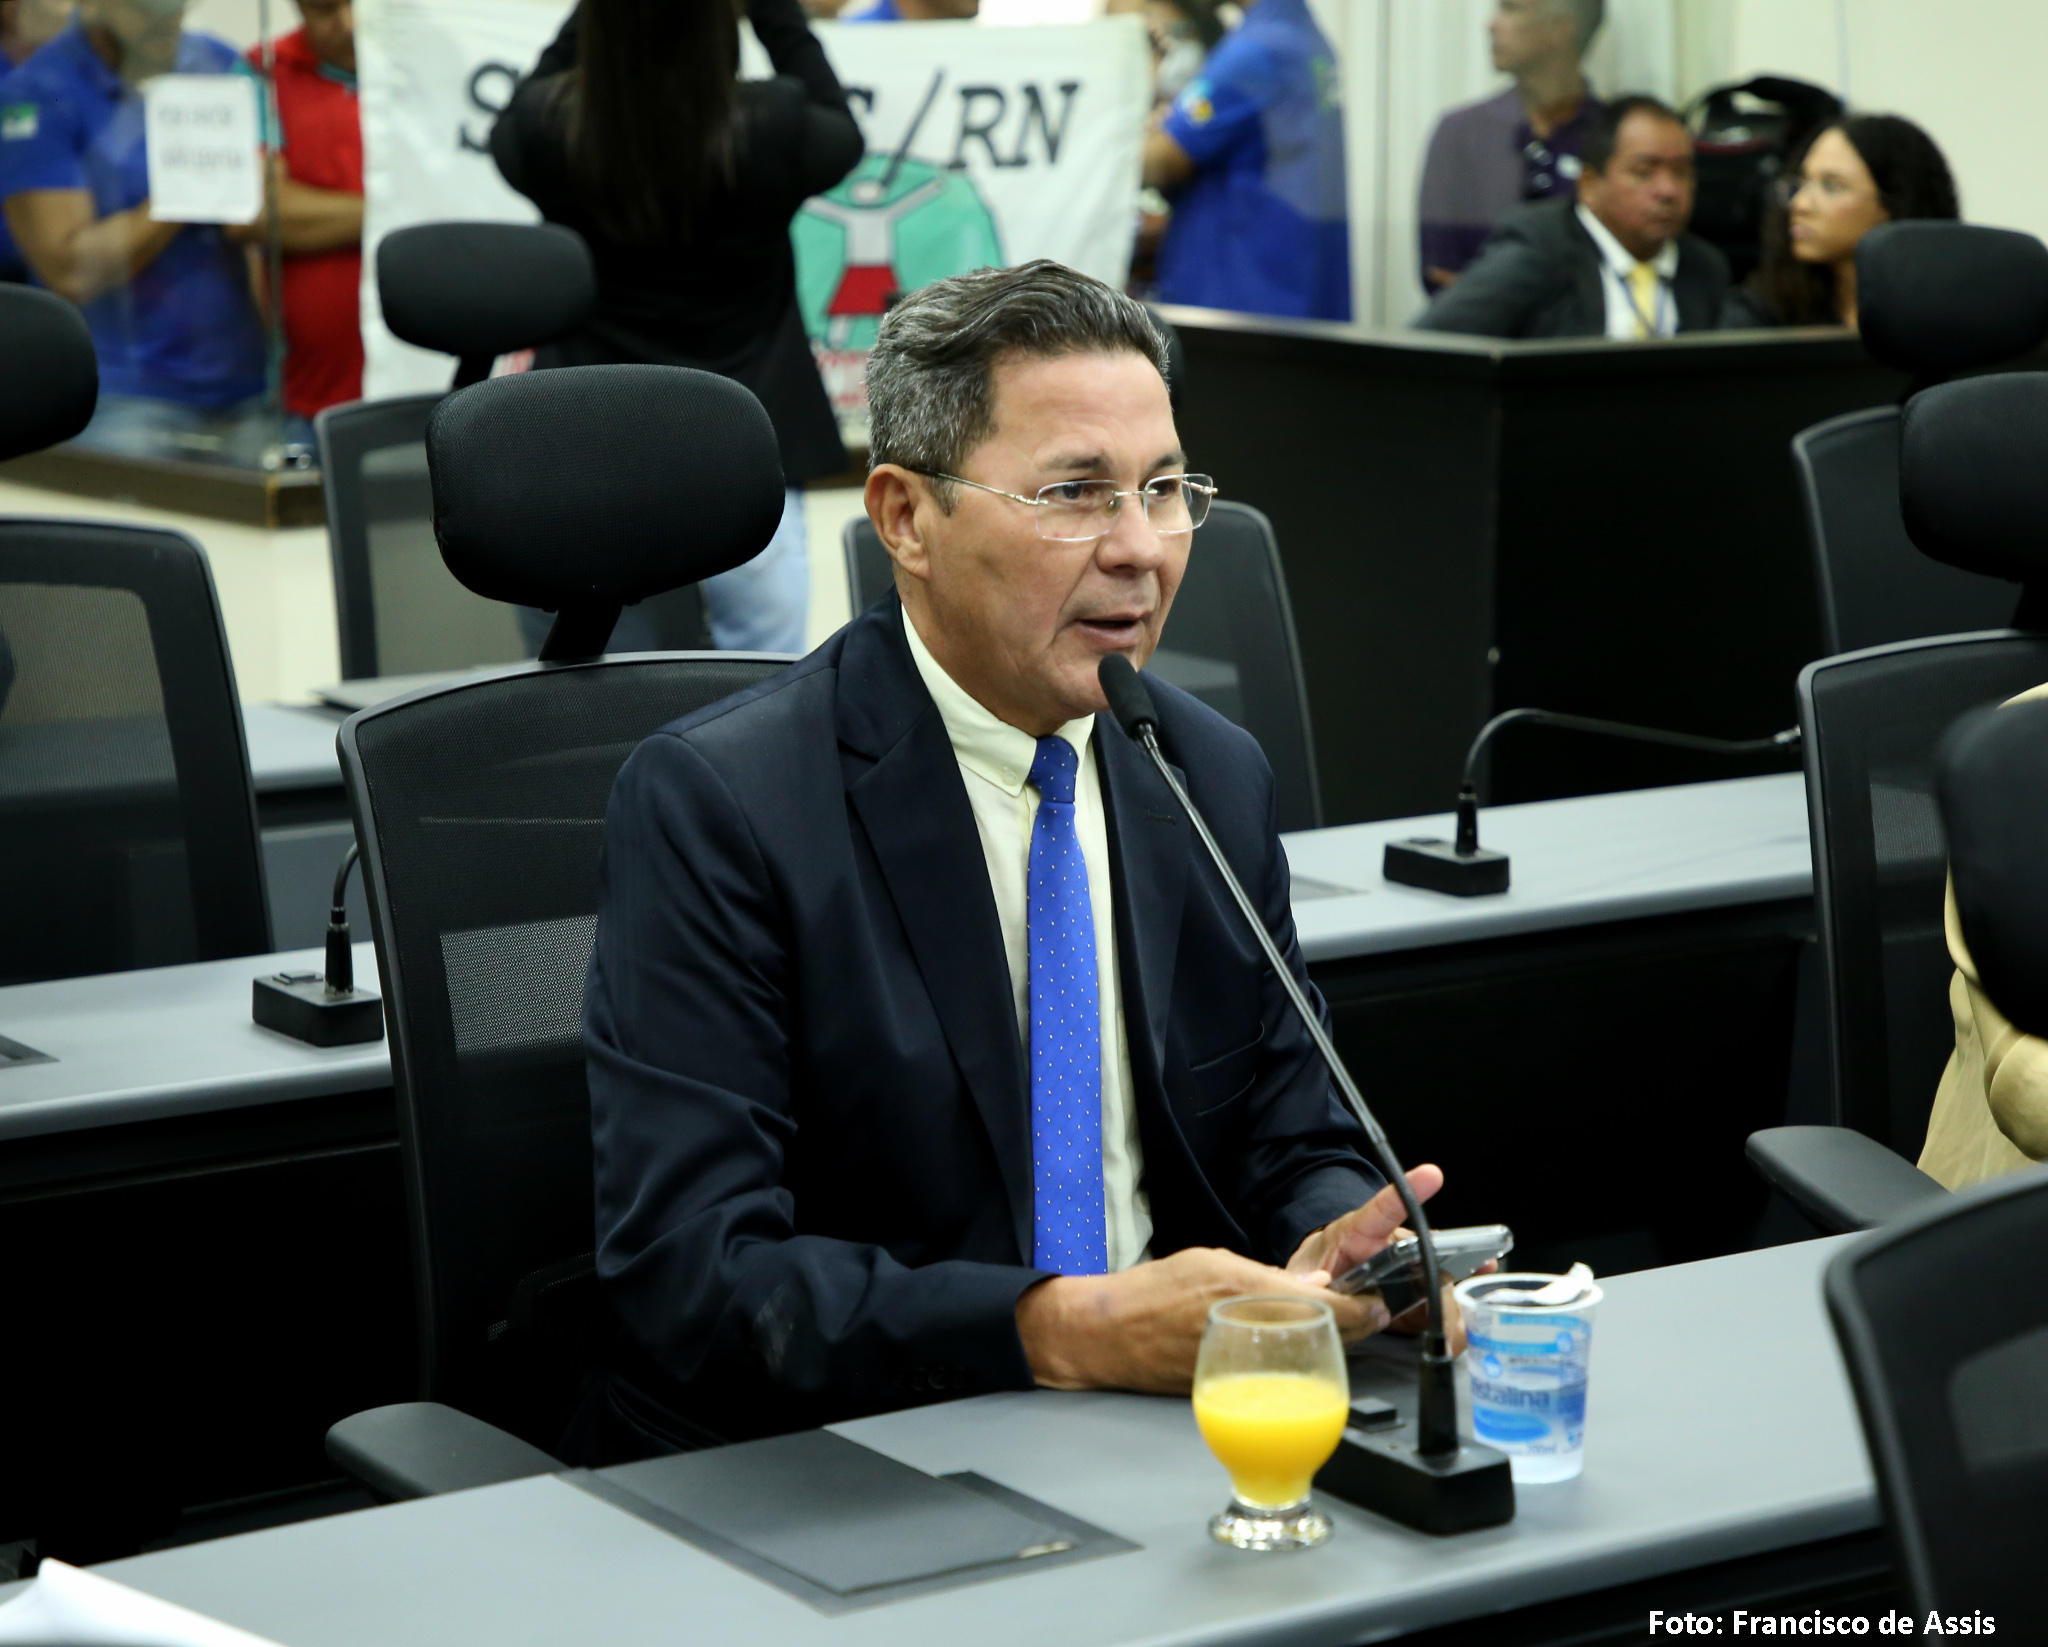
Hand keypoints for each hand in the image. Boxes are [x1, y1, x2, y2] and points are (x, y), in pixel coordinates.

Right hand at [1015, 1247, 1389, 1395]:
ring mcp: (1244, 1369)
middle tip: (1369, 1317)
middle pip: (1329, 1342)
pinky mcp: (1233, 1392)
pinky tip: (1294, 1353)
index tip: (1381, 1304)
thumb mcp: (1212, 1262)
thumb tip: (1315, 1290)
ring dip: (1328, 1349)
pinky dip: (1294, 1365)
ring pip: (1307, 1361)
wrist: (1105, 1337)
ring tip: (1338, 1332)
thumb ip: (1267, 1277)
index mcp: (1249, 1293)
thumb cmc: (1151, 1294)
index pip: (1331, 1311)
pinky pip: (1279, 1378)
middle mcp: (1251, 1334)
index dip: (1366, 1311)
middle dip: (1356, 1331)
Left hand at [1285, 1166, 1473, 1353]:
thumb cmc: (1317, 1269)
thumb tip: (1316, 1284)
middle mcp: (1392, 1246)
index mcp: (1359, 1231)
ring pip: (1438, 1282)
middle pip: (1425, 1254)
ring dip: (1447, 1307)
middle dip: (1441, 1272)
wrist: (1325, 1283)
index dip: (1408, 1191)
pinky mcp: (1415, 1298)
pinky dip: (1451, 1322)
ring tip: (1450, 1330)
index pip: (1383, 1208)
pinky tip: (1456, 1335)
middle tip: (1444, 1287)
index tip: (1431, 1175)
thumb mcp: (1303, 1274)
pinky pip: (1438, 1307)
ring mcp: (1408, 1270)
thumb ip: (1308, 1280)